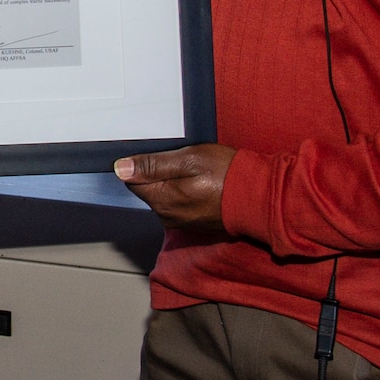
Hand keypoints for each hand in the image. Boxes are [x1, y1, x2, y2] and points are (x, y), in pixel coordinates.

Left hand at [113, 144, 234, 230]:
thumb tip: (121, 168)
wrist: (257, 196)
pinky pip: (180, 204)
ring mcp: (181, 221)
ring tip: (197, 173)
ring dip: (173, 183)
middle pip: (149, 189)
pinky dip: (186, 193)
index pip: (133, 180)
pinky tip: (202, 184)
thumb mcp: (188, 159)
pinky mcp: (193, 222)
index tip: (162, 156)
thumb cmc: (226, 175)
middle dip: (160, 173)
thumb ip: (152, 165)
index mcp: (161, 199)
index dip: (144, 165)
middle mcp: (167, 215)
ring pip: (164, 196)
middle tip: (185, 162)